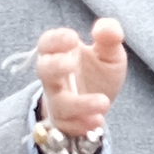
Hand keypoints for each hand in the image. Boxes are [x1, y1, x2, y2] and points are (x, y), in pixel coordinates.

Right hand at [33, 18, 129, 146]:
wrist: (100, 103)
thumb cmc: (99, 72)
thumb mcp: (110, 53)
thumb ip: (109, 38)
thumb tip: (105, 27)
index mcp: (60, 54)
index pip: (47, 43)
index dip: (55, 40)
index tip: (73, 38)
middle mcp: (54, 77)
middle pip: (44, 70)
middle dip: (55, 66)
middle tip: (72, 64)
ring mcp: (57, 100)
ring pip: (59, 102)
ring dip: (80, 104)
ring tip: (103, 102)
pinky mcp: (64, 121)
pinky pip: (67, 125)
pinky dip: (82, 124)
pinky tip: (98, 121)